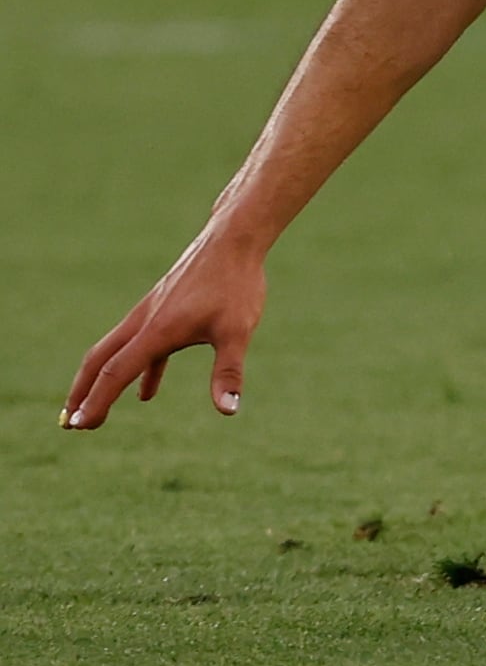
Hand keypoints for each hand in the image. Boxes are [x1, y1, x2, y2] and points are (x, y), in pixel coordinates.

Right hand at [63, 230, 267, 429]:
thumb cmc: (235, 284)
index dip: (95, 401)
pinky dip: (140, 370)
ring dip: (103, 381)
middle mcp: (144, 322)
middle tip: (69, 423)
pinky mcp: (163, 307)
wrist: (233, 239)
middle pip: (100, 361)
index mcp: (156, 332)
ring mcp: (151, 313)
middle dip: (82, 393)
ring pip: (117, 351)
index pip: (115, 373)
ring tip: (93, 409)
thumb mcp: (237, 331)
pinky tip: (147, 392)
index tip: (77, 425)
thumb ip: (228, 371)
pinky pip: (144, 346)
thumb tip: (228, 410)